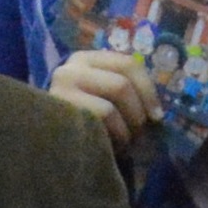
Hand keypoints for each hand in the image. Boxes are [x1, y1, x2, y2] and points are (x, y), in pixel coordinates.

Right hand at [43, 46, 165, 162]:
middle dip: (138, 113)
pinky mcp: (60, 112)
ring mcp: (61, 89)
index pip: (128, 63)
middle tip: (139, 134)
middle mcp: (69, 69)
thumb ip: (123, 91)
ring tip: (123, 142)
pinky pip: (101, 117)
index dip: (148, 90)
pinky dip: (114, 136)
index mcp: (85, 60)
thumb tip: (156, 111)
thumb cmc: (85, 124)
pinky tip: (109, 147)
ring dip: (126, 128)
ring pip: (111, 104)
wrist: (50, 147)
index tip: (157, 116)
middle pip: (122, 84)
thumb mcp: (104, 98)